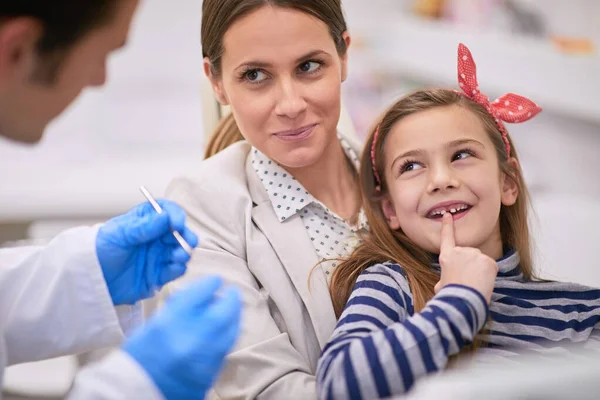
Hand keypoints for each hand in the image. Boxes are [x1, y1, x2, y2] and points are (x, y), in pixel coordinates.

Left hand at [96, 199, 198, 304]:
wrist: (90, 277)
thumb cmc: (99, 249)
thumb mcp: (119, 234)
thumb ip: (143, 227)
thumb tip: (165, 216)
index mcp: (147, 221)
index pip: (168, 212)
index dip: (176, 215)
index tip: (177, 223)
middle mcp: (156, 237)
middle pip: (180, 233)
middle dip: (186, 236)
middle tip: (187, 242)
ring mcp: (159, 256)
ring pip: (181, 251)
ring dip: (184, 253)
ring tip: (178, 257)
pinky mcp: (159, 274)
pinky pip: (175, 271)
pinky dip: (178, 269)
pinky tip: (174, 268)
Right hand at [123, 276, 241, 399]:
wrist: (138, 391)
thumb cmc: (142, 354)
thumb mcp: (155, 323)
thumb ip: (180, 306)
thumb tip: (204, 293)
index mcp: (171, 321)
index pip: (202, 292)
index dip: (212, 282)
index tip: (215, 280)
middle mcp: (192, 338)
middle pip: (225, 310)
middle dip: (232, 298)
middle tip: (232, 293)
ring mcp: (205, 358)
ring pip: (231, 330)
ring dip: (235, 317)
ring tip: (232, 310)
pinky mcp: (211, 373)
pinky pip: (226, 349)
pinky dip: (228, 335)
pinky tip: (225, 331)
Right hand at [434, 213, 497, 302]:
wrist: (463, 300)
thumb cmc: (451, 296)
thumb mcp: (441, 286)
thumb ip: (443, 280)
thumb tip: (441, 285)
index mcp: (447, 257)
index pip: (447, 238)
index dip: (447, 226)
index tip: (447, 215)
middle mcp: (460, 251)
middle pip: (470, 255)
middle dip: (471, 266)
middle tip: (468, 281)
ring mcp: (475, 254)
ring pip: (481, 261)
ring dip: (480, 271)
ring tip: (474, 284)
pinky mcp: (488, 261)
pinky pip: (491, 267)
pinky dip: (489, 276)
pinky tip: (482, 283)